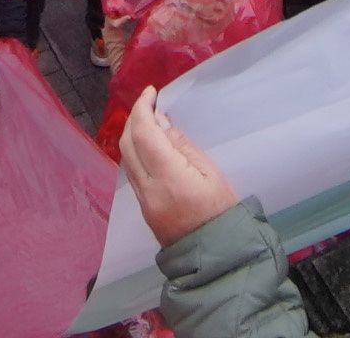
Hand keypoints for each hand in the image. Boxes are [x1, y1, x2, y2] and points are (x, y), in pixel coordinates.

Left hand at [119, 94, 240, 247]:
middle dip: (134, 119)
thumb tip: (161, 123)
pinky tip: (151, 147)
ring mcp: (143, 202)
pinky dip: (137, 154)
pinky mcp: (144, 210)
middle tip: (150, 104)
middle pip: (127, 145)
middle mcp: (148, 190)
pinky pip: (133, 174)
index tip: (151, 92)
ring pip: (127, 160)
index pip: (144, 134)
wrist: (217, 258)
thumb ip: (182, 147)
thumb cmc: (222, 212)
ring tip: (151, 122)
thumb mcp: (211, 174)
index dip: (143, 108)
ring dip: (133, 136)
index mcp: (168, 178)